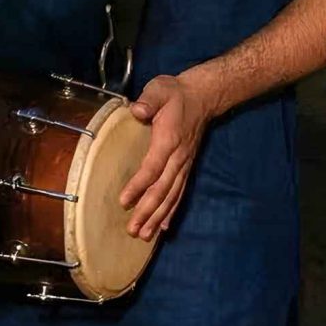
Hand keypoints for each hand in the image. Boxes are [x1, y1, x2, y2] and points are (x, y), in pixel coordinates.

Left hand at [118, 71, 216, 238]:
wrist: (202, 96)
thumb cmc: (174, 94)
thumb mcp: (160, 89)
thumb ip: (149, 100)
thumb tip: (137, 110)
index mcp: (168, 140)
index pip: (152, 167)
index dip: (138, 185)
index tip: (124, 201)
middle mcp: (178, 158)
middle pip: (162, 189)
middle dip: (147, 211)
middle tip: (133, 230)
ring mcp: (183, 165)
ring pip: (171, 196)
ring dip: (158, 217)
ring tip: (145, 235)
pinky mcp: (185, 167)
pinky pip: (179, 193)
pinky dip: (171, 211)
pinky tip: (163, 227)